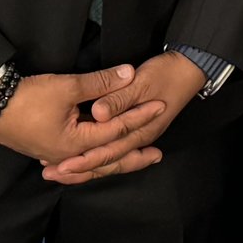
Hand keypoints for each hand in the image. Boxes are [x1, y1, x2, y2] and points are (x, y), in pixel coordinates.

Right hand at [0, 66, 167, 177]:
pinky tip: (98, 161)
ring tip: (135, 158)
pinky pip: (79, 160)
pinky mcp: (48, 150)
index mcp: (75, 144)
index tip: (159, 106)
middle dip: (133, 155)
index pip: (115, 130)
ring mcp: (56, 156)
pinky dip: (93, 160)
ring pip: (93, 162)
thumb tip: (129, 73)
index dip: (139, 116)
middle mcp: (67, 156)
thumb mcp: (67, 86)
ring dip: (115, 159)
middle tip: (157, 154)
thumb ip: (101, 82)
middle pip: (107, 158)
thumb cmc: (28, 98)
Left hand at [41, 53, 209, 185]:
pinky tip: (81, 156)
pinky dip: (95, 155)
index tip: (61, 165)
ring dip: (85, 166)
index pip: (107, 152)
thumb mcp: (141, 82)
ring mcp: (140, 135)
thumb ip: (118, 99)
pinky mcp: (137, 129)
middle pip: (106, 161)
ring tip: (60, 171)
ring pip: (109, 158)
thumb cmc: (167, 73)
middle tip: (52, 175)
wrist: (191, 68)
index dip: (83, 160)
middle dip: (78, 170)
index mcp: (141, 131)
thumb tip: (97, 112)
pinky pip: (113, 148)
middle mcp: (140, 139)